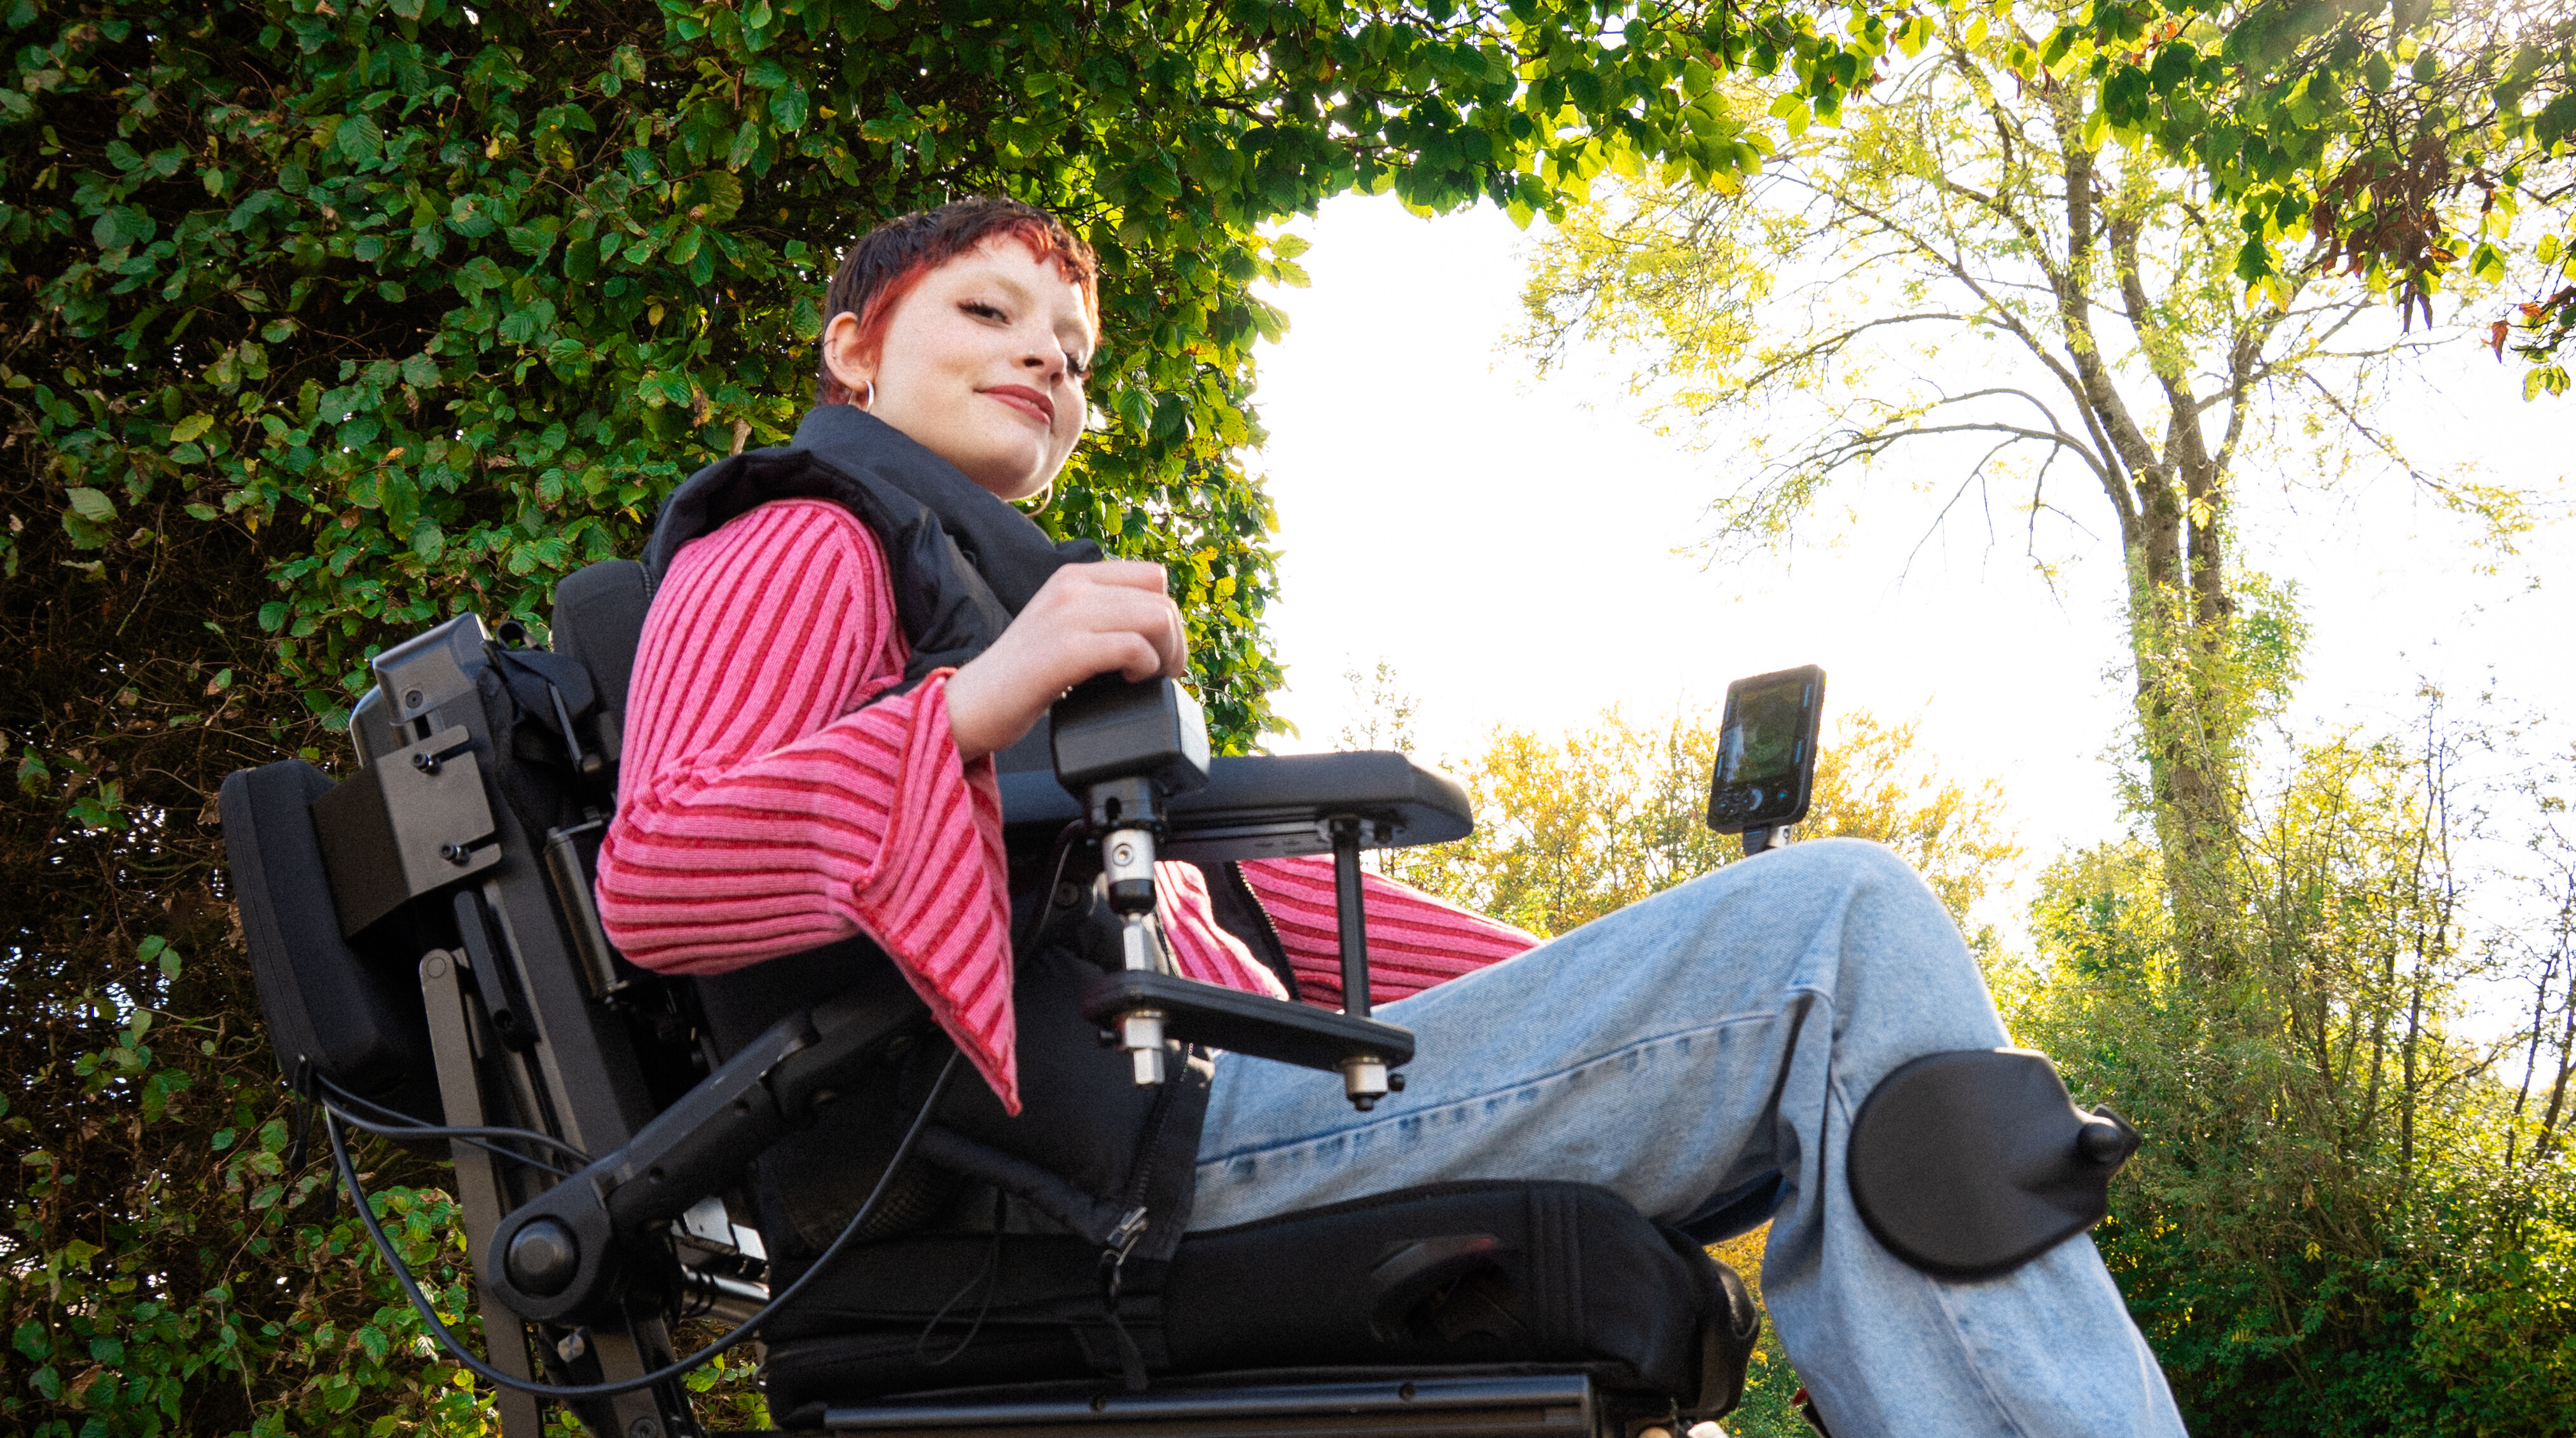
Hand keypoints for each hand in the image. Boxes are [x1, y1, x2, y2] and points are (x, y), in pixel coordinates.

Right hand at [944, 561, 1187, 759]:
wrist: (971, 704)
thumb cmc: (1023, 676)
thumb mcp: (1064, 626)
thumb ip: (1102, 615)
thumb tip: (1159, 628)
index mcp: (1075, 577)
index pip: (1153, 577)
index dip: (1167, 616)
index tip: (1158, 651)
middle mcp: (1072, 587)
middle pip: (1163, 601)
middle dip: (1174, 643)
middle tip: (1160, 673)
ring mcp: (1068, 615)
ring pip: (1157, 619)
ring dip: (1165, 656)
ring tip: (1146, 677)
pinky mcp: (1066, 650)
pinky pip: (1134, 647)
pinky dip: (1145, 668)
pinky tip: (1128, 682)